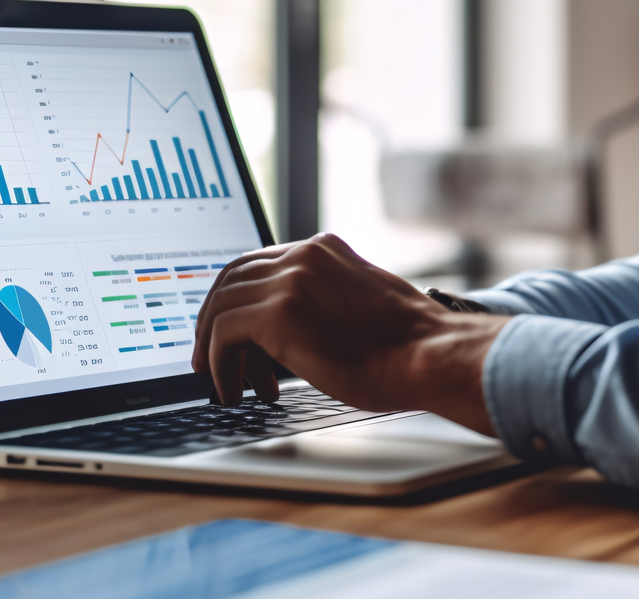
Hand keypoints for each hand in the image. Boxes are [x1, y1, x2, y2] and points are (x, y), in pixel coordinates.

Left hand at [191, 233, 509, 433]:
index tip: (229, 331)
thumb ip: (324, 303)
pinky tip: (233, 389)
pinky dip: (219, 364)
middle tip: (209, 358)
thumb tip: (290, 334)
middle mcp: (303, 255)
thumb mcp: (360, 306)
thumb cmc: (409, 347)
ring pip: (221, 306)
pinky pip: (223, 334)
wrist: (429, 356)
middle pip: (230, 278)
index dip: (236, 299)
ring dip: (214, 349)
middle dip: (213, 321)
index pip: (258, 263)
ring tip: (223, 383)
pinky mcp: (279, 313)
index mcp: (324, 249)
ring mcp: (290, 279)